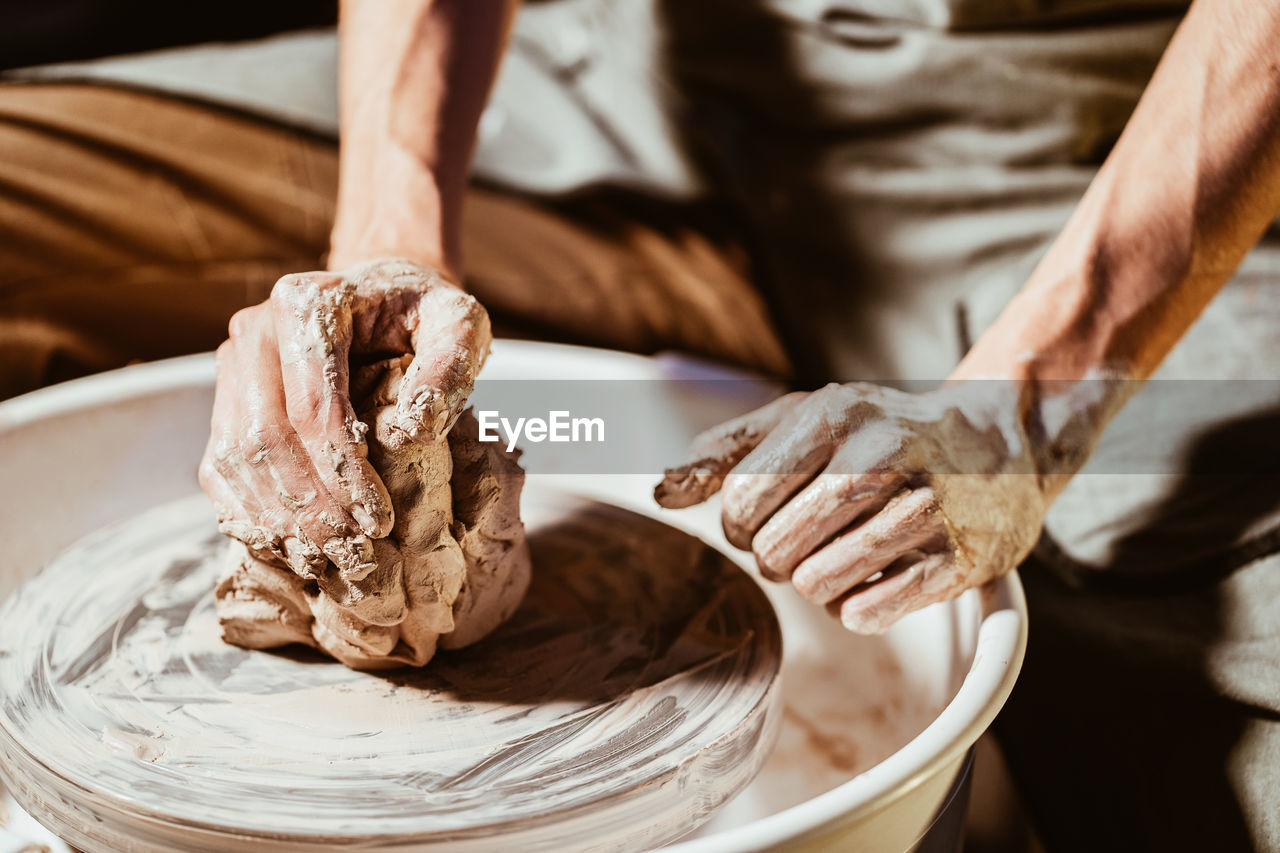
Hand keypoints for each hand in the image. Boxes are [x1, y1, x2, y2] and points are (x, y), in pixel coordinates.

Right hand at [198, 259, 490, 576]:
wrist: (385, 294)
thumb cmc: (426, 314)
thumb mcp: (460, 324)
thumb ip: (448, 368)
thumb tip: (414, 431)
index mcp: (308, 303)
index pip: (313, 406)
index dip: (343, 473)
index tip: (380, 522)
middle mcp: (256, 329)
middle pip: (266, 437)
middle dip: (310, 508)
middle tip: (354, 556)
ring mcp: (233, 362)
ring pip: (235, 458)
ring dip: (278, 519)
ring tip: (326, 561)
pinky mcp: (226, 396)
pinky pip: (220, 465)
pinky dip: (250, 512)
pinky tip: (290, 545)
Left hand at [655, 382, 1048, 632]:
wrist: (1000, 437)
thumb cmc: (880, 431)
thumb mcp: (805, 418)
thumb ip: (729, 451)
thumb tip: (661, 492)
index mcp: (834, 413)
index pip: (743, 498)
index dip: (739, 524)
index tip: (763, 519)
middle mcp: (882, 453)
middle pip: (776, 548)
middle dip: (776, 556)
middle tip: (804, 540)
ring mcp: (927, 507)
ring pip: (819, 585)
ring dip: (816, 583)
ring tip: (839, 557)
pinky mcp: (960, 558)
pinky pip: (869, 612)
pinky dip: (857, 608)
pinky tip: (874, 577)